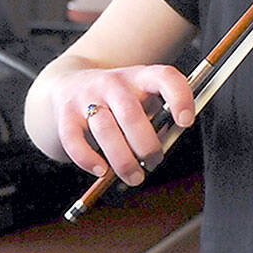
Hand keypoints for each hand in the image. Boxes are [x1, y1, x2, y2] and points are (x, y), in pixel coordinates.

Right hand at [49, 64, 195, 185]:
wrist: (69, 84)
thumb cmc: (118, 100)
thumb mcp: (141, 98)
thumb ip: (157, 117)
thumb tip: (166, 142)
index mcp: (140, 76)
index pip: (164, 77)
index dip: (179, 98)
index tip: (186, 122)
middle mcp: (113, 82)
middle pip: (131, 114)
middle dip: (146, 146)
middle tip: (155, 162)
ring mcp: (87, 97)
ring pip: (105, 129)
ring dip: (122, 159)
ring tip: (134, 176)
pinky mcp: (66, 115)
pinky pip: (74, 140)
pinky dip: (88, 160)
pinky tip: (102, 171)